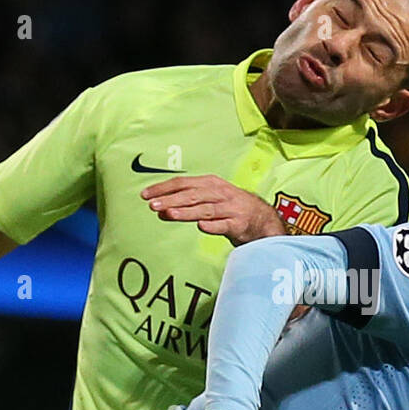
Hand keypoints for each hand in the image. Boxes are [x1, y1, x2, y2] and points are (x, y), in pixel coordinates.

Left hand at [142, 176, 286, 244]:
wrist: (262, 220)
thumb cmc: (230, 208)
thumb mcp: (210, 198)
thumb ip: (187, 202)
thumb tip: (161, 209)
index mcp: (211, 183)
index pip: (183, 183)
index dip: (163, 188)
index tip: (145, 195)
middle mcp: (221, 193)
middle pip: (192, 195)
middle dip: (171, 199)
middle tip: (152, 205)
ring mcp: (231, 209)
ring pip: (206, 209)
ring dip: (187, 211)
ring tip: (169, 214)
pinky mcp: (239, 224)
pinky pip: (224, 225)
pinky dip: (213, 225)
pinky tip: (201, 226)